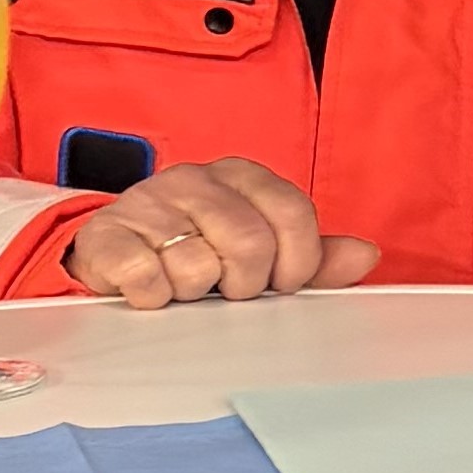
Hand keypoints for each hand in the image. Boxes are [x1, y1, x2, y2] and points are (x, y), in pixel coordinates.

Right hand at [69, 155, 363, 313]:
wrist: (113, 253)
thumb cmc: (195, 250)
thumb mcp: (258, 252)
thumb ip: (312, 256)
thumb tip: (365, 255)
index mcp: (240, 176)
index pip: (293, 212)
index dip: (297, 262)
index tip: (281, 284)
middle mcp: (195, 179)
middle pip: (250, 242)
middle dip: (245, 284)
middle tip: (226, 290)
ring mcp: (148, 201)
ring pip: (197, 264)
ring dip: (194, 293)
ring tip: (184, 285)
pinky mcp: (107, 232)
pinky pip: (145, 276)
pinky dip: (154, 296)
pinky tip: (151, 290)